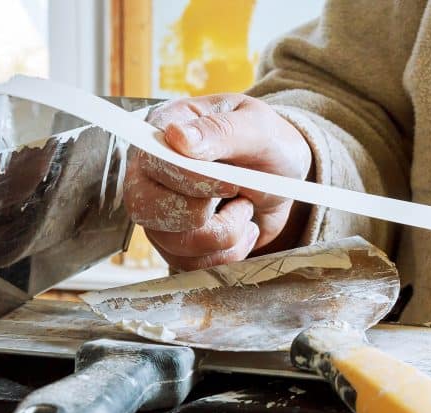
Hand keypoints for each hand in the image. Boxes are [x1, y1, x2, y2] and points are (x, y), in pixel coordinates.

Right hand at [123, 93, 311, 270]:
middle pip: (145, 208)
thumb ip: (220, 131)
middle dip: (203, 215)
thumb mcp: (257, 129)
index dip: (190, 181)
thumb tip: (177, 137)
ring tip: (245, 209)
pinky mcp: (174, 241)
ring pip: (171, 243)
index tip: (231, 183)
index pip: (151, 162)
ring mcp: (158, 209)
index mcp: (164, 129)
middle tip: (240, 197)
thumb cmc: (268, 146)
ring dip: (224, 234)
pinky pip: (188, 264)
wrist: (284, 181)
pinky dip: (226, 253)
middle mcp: (151, 171)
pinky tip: (241, 230)